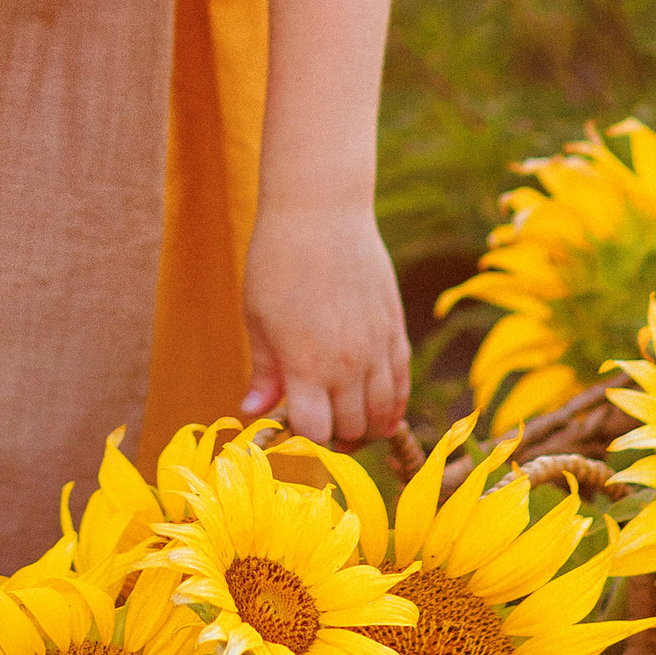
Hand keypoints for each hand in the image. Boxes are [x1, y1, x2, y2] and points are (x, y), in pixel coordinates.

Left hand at [239, 197, 408, 446]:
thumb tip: (253, 413)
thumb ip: (264, 372)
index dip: (305, 440)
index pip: (315, 432)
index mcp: (306, 364)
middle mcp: (347, 363)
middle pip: (352, 428)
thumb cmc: (277, 263)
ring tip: (349, 422)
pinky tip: (380, 408)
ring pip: (383, 412)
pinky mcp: (395, 329)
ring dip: (367, 426)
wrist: (321, 214)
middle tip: (320, 425)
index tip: (294, 428)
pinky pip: (402, 382)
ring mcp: (377, 347)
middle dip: (335, 436)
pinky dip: (394, 404)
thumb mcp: (258, 319)